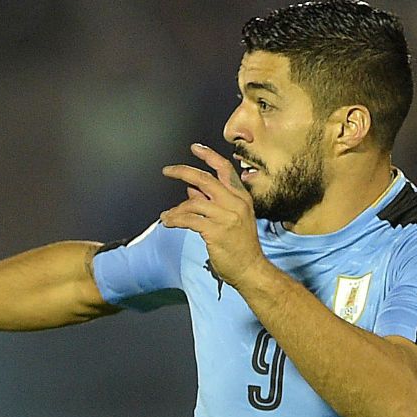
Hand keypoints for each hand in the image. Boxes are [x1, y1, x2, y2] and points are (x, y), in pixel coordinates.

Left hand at [161, 142, 267, 287]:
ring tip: (166, 217)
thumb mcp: (230, 218)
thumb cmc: (239, 245)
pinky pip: (189, 220)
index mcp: (241, 197)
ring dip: (175, 209)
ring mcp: (226, 217)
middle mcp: (236, 203)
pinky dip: (175, 220)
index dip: (209, 156)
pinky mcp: (215, 231)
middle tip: (166, 170)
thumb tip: (191, 190)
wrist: (250, 269)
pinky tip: (168, 223)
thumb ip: (212, 202)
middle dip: (183, 172)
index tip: (194, 148)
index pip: (225, 169)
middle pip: (206, 179)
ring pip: (193, 202)